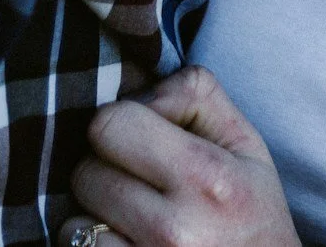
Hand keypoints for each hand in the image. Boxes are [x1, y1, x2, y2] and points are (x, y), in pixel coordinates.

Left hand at [71, 66, 299, 246]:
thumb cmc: (251, 211)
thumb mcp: (244, 142)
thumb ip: (195, 94)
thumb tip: (138, 93)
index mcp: (205, 176)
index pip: (111, 123)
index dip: (121, 122)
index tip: (140, 138)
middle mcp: (174, 227)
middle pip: (85, 172)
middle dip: (105, 171)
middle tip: (139, 183)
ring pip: (74, 222)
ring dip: (97, 218)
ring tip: (135, 220)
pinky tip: (128, 243)